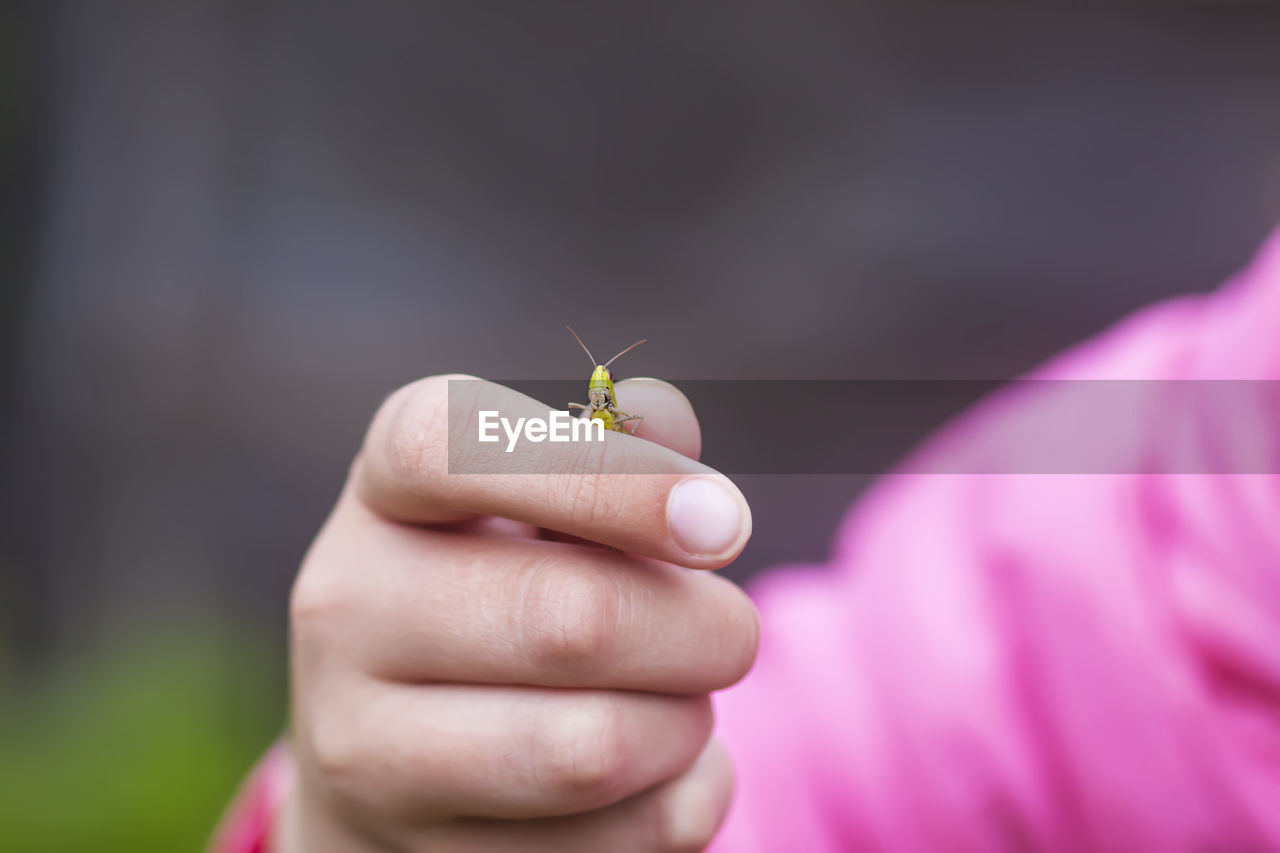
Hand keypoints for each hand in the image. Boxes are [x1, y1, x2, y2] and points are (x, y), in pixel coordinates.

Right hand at [276, 375, 758, 851]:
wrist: (399, 757)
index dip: (603, 477)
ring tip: (681, 701)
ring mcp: (366, 751)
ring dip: (688, 722)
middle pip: (572, 619)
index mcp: (383, 494)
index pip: (450, 447)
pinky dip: (684, 799)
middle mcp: (347, 610)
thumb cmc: (507, 589)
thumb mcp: (541, 502)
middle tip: (734, 631)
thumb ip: (614, 447)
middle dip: (704, 629)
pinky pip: (621, 842)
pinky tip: (658, 772)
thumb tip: (664, 416)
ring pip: (596, 748)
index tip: (722, 522)